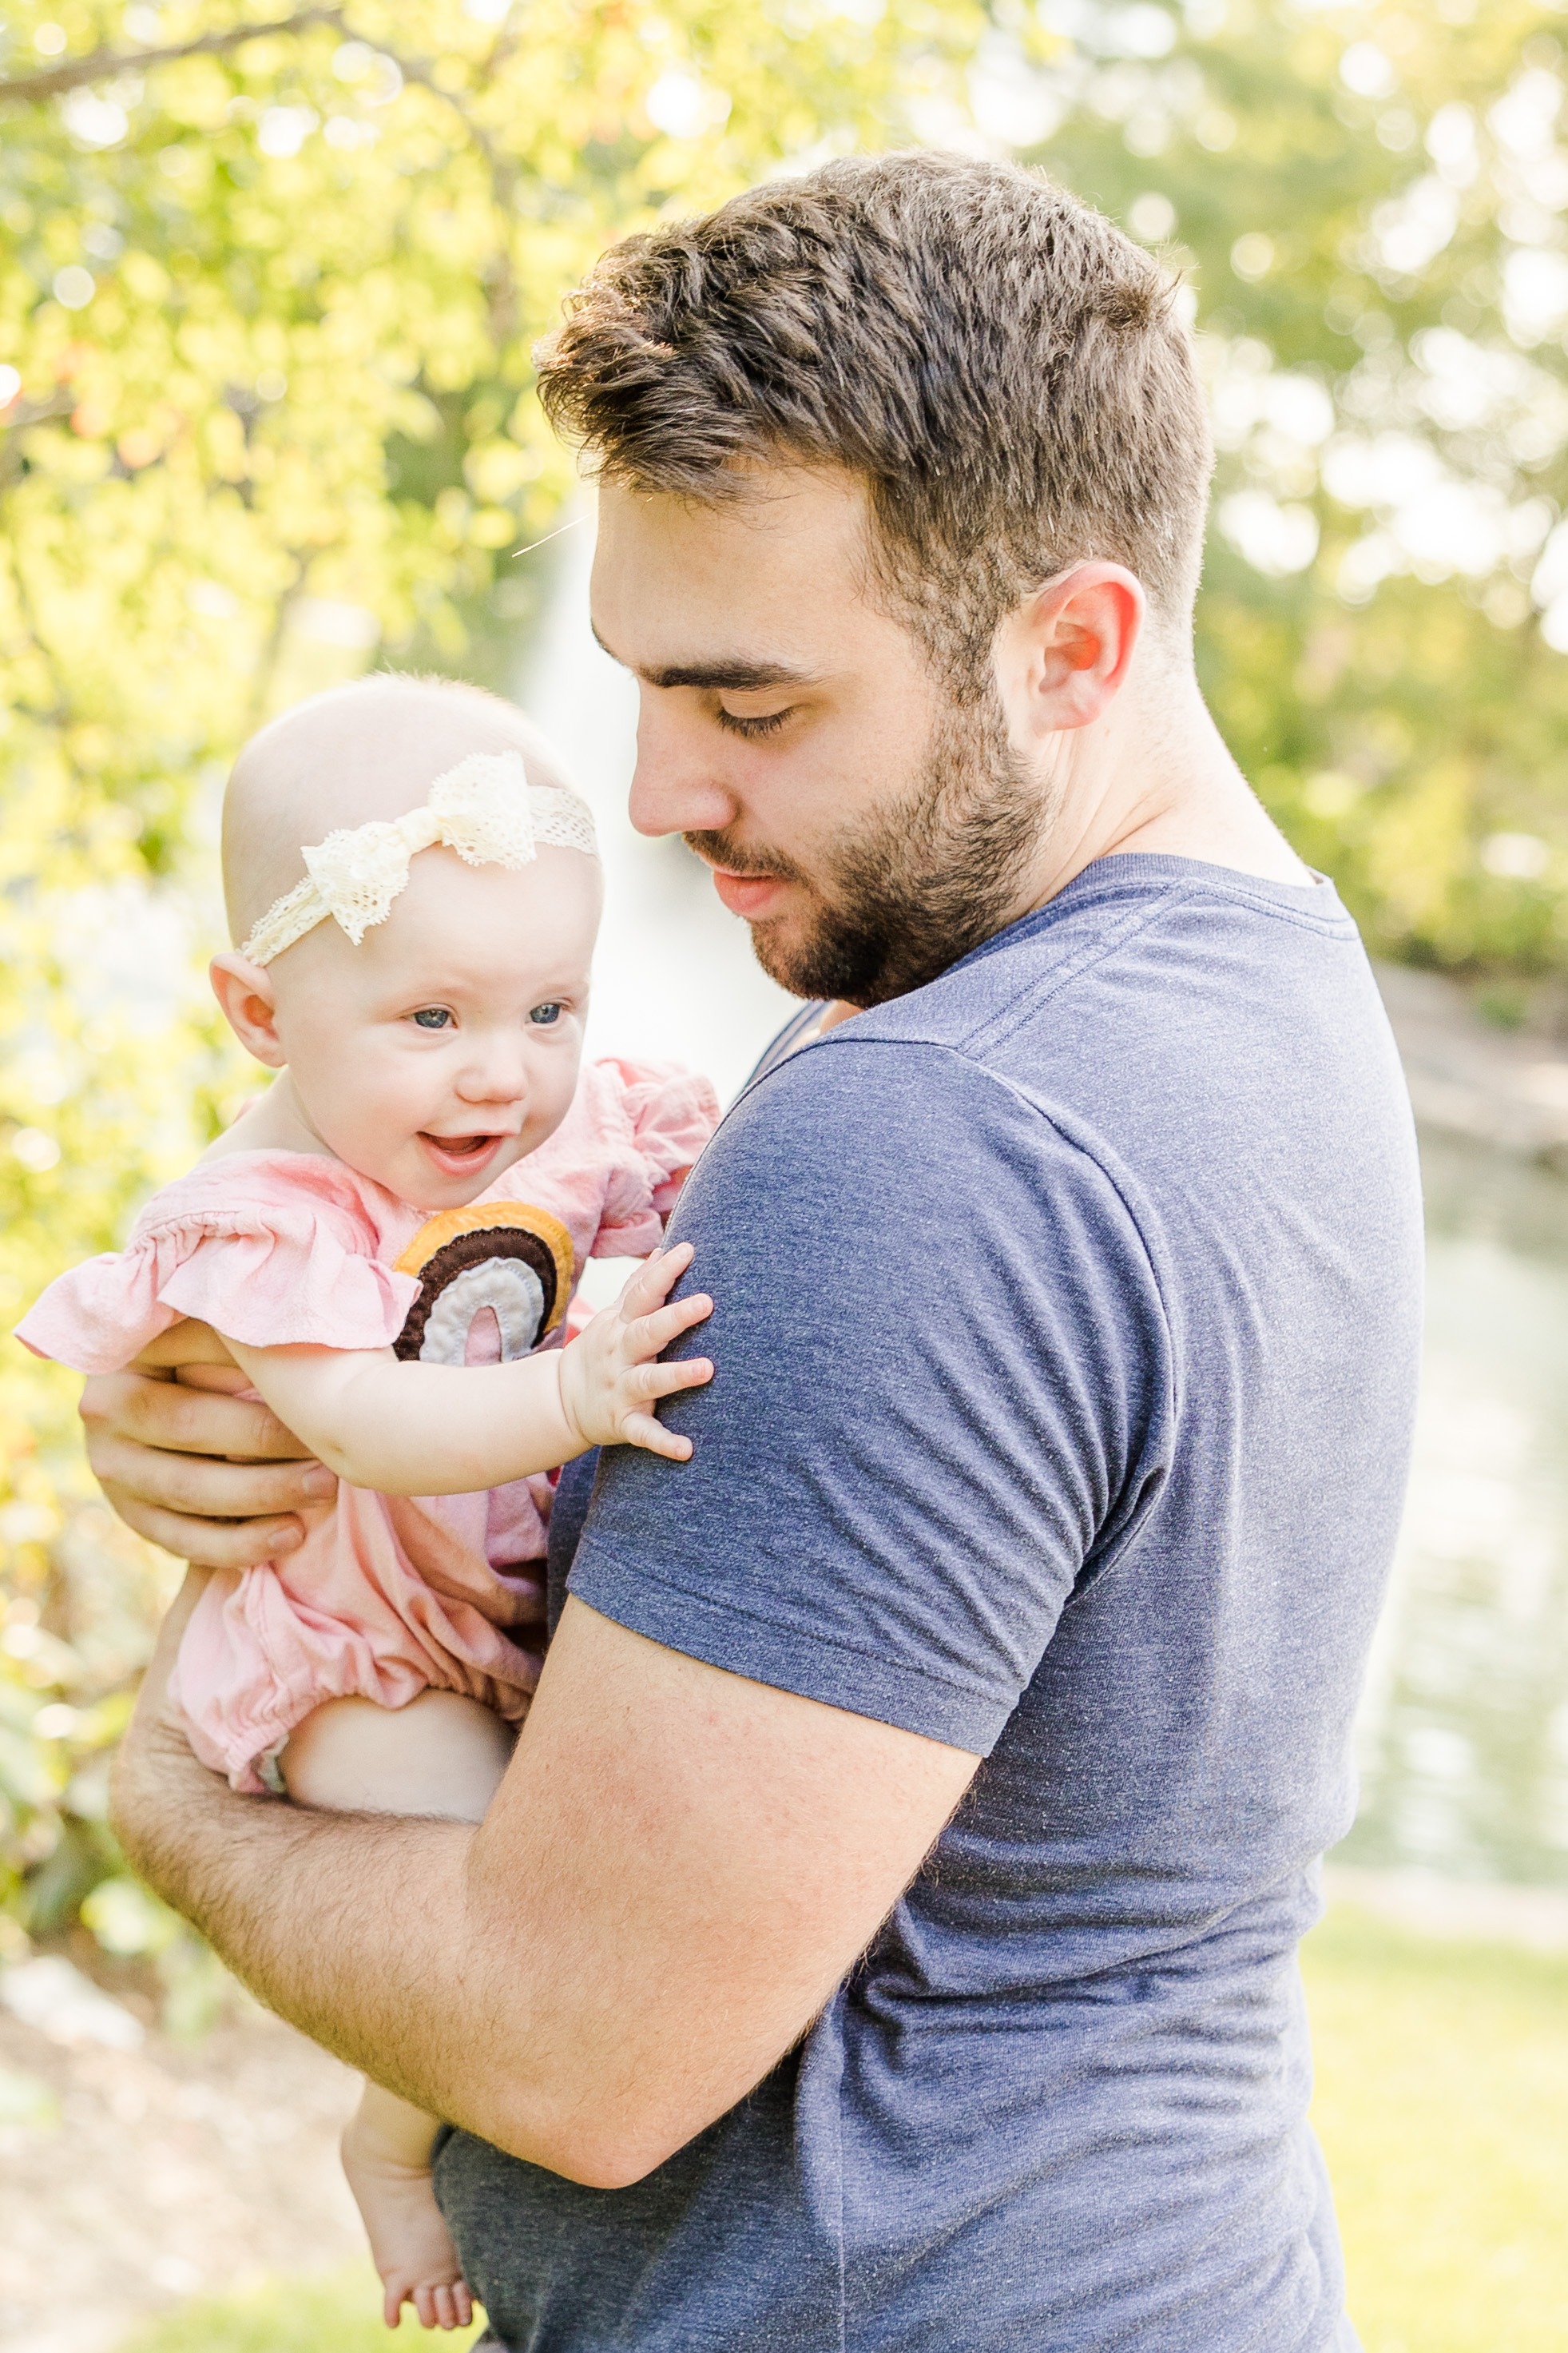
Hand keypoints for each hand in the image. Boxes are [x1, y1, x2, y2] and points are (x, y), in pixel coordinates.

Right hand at [79, 1321, 336, 1567]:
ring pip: (190, 1490)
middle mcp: (106, 1408)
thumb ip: (244, 1324)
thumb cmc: (223, 1353)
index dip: (257, 1371)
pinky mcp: (130, 1514)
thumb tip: (301, 1303)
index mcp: (129, 1351)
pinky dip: (240, 1544)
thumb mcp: (220, 1329)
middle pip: (191, 1428)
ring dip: (263, 1495)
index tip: (318, 1379)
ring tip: (325, 1490)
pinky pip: (184, 1539)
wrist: (171, 1395)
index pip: (193, 1358)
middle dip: (267, 1441)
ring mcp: (112, 1467)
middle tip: (333, 1448)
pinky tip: (291, 1535)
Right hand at [557, 1244, 713, 1461]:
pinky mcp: (622, 1422)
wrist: (560, 1401)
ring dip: (677, 1375)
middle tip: (707, 1302)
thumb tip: (667, 1248)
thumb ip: (640, 1286)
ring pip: (650, 1380)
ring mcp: (621, 1389)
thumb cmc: (602, 1351)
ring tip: (708, 1369)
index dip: (663, 1271)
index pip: (642, 1293)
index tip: (688, 1249)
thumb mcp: (614, 1316)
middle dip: (675, 1317)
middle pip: (647, 1331)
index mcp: (621, 1325)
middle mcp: (620, 1354)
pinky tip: (687, 1450)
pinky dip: (664, 1442)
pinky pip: (644, 1433)